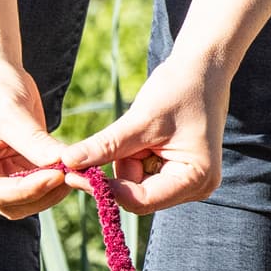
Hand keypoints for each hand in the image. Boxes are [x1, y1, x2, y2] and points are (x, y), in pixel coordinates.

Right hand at [0, 70, 70, 219]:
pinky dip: (53, 181)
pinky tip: (70, 167)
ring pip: (25, 201)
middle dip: (41, 193)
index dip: (27, 190)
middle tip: (71, 174)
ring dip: (50, 191)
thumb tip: (64, 163)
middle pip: (9, 204)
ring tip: (73, 170)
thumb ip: (34, 141)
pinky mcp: (12, 171)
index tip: (57, 175)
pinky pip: (35, 186)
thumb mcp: (10, 112)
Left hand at [69, 47, 229, 214]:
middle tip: (99, 142)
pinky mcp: (174, 172)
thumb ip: (106, 145)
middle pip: (136, 194)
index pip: (141, 200)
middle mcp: (194, 188)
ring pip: (134, 183)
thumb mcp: (141, 119)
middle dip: (117, 169)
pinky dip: (131, 155)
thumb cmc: (180, 89)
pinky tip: (141, 133)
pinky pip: (140, 172)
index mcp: (195, 179)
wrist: (203, 70)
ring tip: (139, 127)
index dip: (105, 190)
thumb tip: (68, 162)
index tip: (72, 173)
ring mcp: (185, 181)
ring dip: (124, 159)